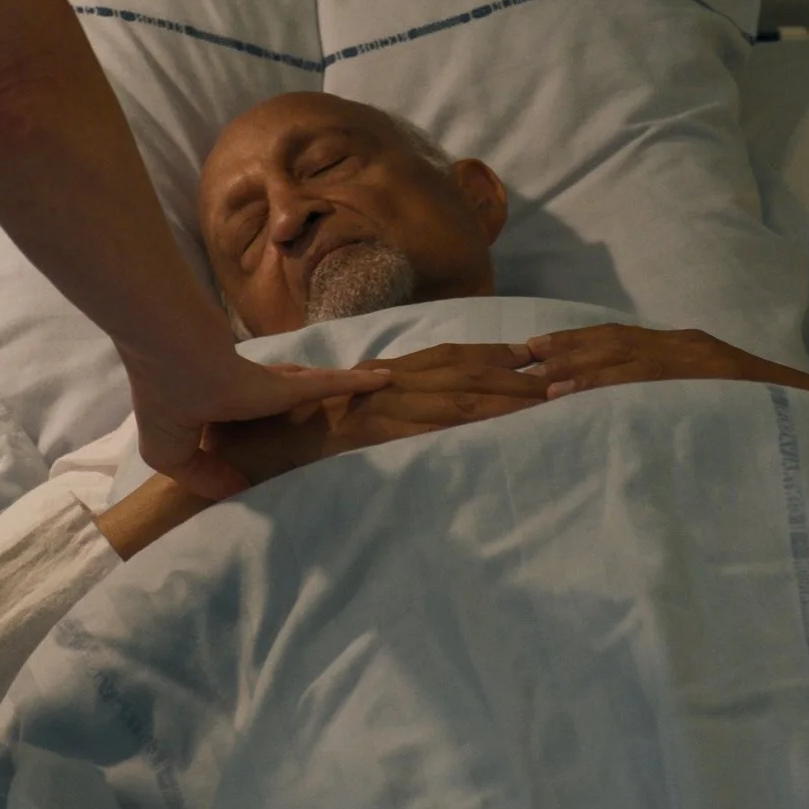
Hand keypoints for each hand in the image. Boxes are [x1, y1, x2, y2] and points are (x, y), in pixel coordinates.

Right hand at [130, 349, 389, 500]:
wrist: (175, 354)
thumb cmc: (167, 399)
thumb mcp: (170, 454)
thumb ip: (205, 476)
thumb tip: (240, 490)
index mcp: (213, 409)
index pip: (239, 420)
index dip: (250, 432)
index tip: (269, 451)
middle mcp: (244, 392)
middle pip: (280, 399)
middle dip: (298, 406)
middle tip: (329, 429)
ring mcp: (266, 383)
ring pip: (305, 389)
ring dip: (332, 393)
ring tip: (361, 399)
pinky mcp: (286, 381)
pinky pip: (328, 383)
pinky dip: (356, 383)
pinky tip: (384, 381)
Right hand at [208, 342, 548, 484]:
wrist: (241, 451)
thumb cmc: (280, 443)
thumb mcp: (336, 428)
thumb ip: (369, 423)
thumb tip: (397, 422)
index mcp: (379, 380)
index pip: (446, 360)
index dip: (492, 357)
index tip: (534, 357)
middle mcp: (385, 383)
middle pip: (464, 369)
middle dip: (516, 371)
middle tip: (567, 372)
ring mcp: (382, 404)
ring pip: (460, 392)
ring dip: (509, 393)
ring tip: (556, 396)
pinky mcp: (378, 429)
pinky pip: (436, 422)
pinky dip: (475, 418)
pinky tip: (509, 422)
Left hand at [522, 324, 808, 412]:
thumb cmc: (775, 420)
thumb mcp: (716, 403)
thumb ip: (676, 400)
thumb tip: (631, 415)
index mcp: (689, 350)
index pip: (619, 340)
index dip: (572, 344)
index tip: (529, 352)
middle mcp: (691, 347)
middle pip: (612, 342)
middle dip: (560, 349)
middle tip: (511, 359)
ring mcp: (703, 363)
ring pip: (626, 358)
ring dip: (575, 367)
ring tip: (531, 381)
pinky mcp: (713, 383)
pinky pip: (650, 382)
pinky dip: (606, 387)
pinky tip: (571, 398)